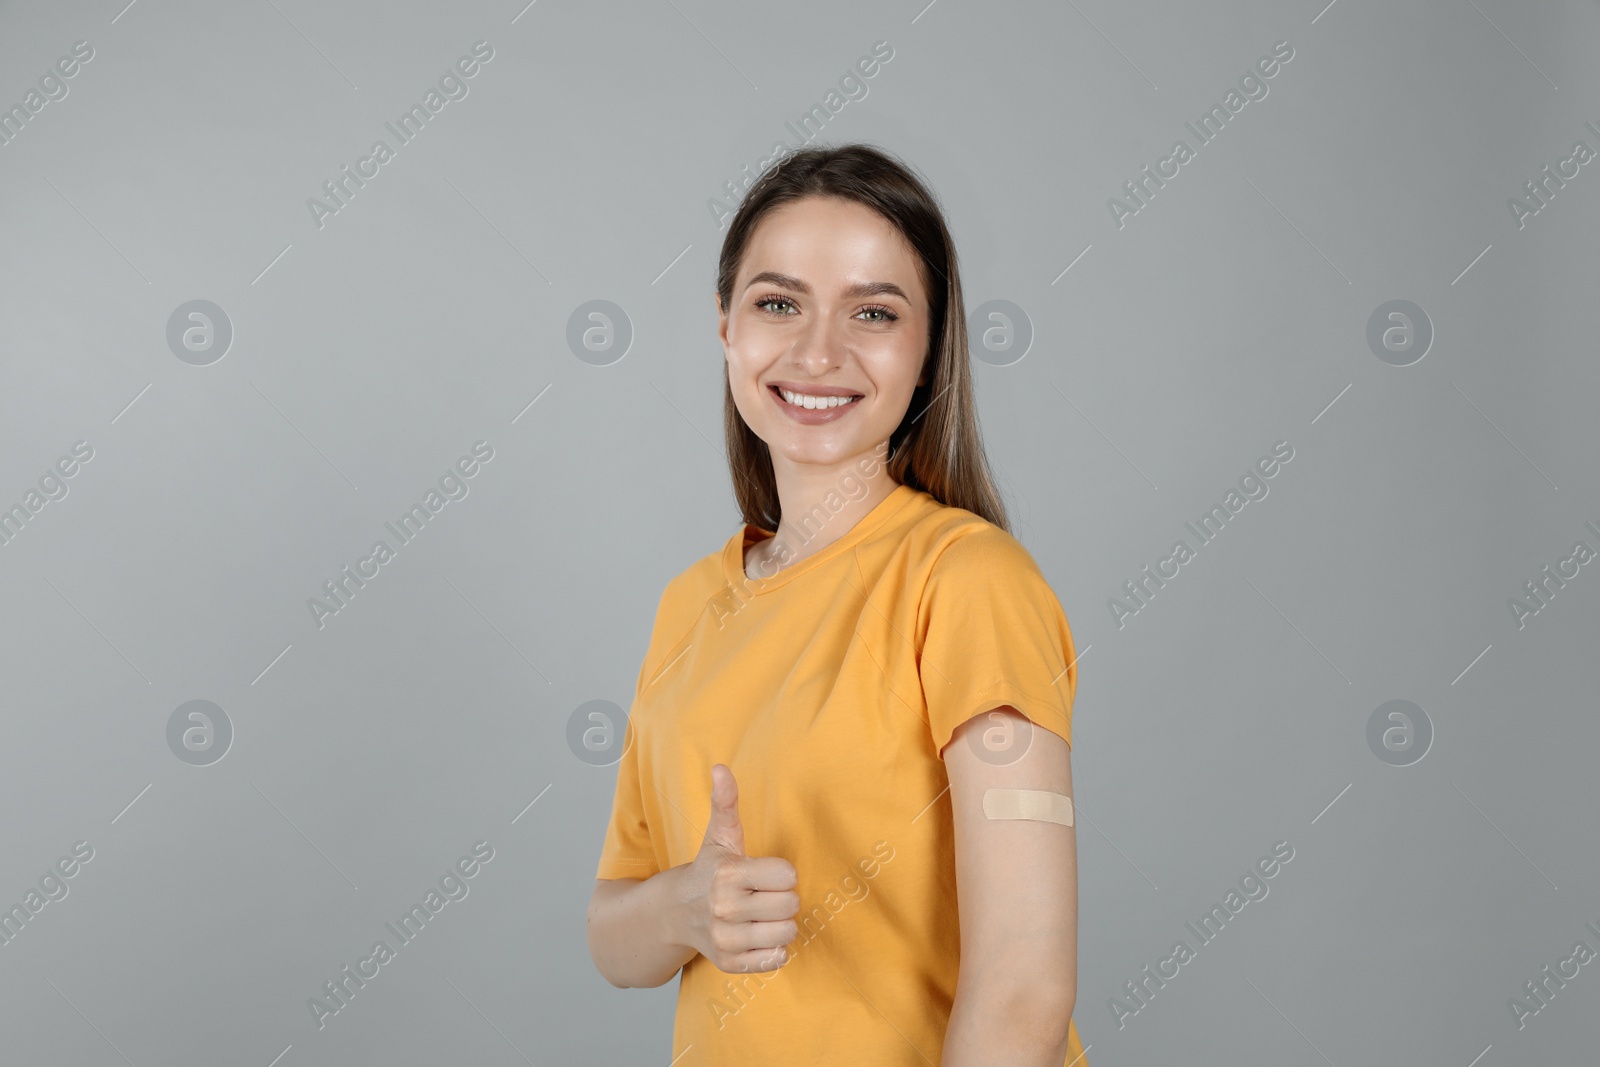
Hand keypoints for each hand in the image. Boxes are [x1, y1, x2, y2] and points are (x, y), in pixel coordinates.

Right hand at [678, 763, 799, 973]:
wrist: (674, 913)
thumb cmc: (708, 870)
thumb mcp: (719, 836)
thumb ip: (725, 802)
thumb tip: (720, 768)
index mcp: (727, 874)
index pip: (788, 876)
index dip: (780, 873)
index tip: (762, 873)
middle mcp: (724, 908)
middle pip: (791, 905)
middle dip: (782, 898)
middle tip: (761, 894)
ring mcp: (726, 938)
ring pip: (787, 933)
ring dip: (779, 924)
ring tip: (759, 915)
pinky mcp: (729, 963)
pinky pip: (776, 959)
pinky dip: (772, 948)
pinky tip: (756, 934)